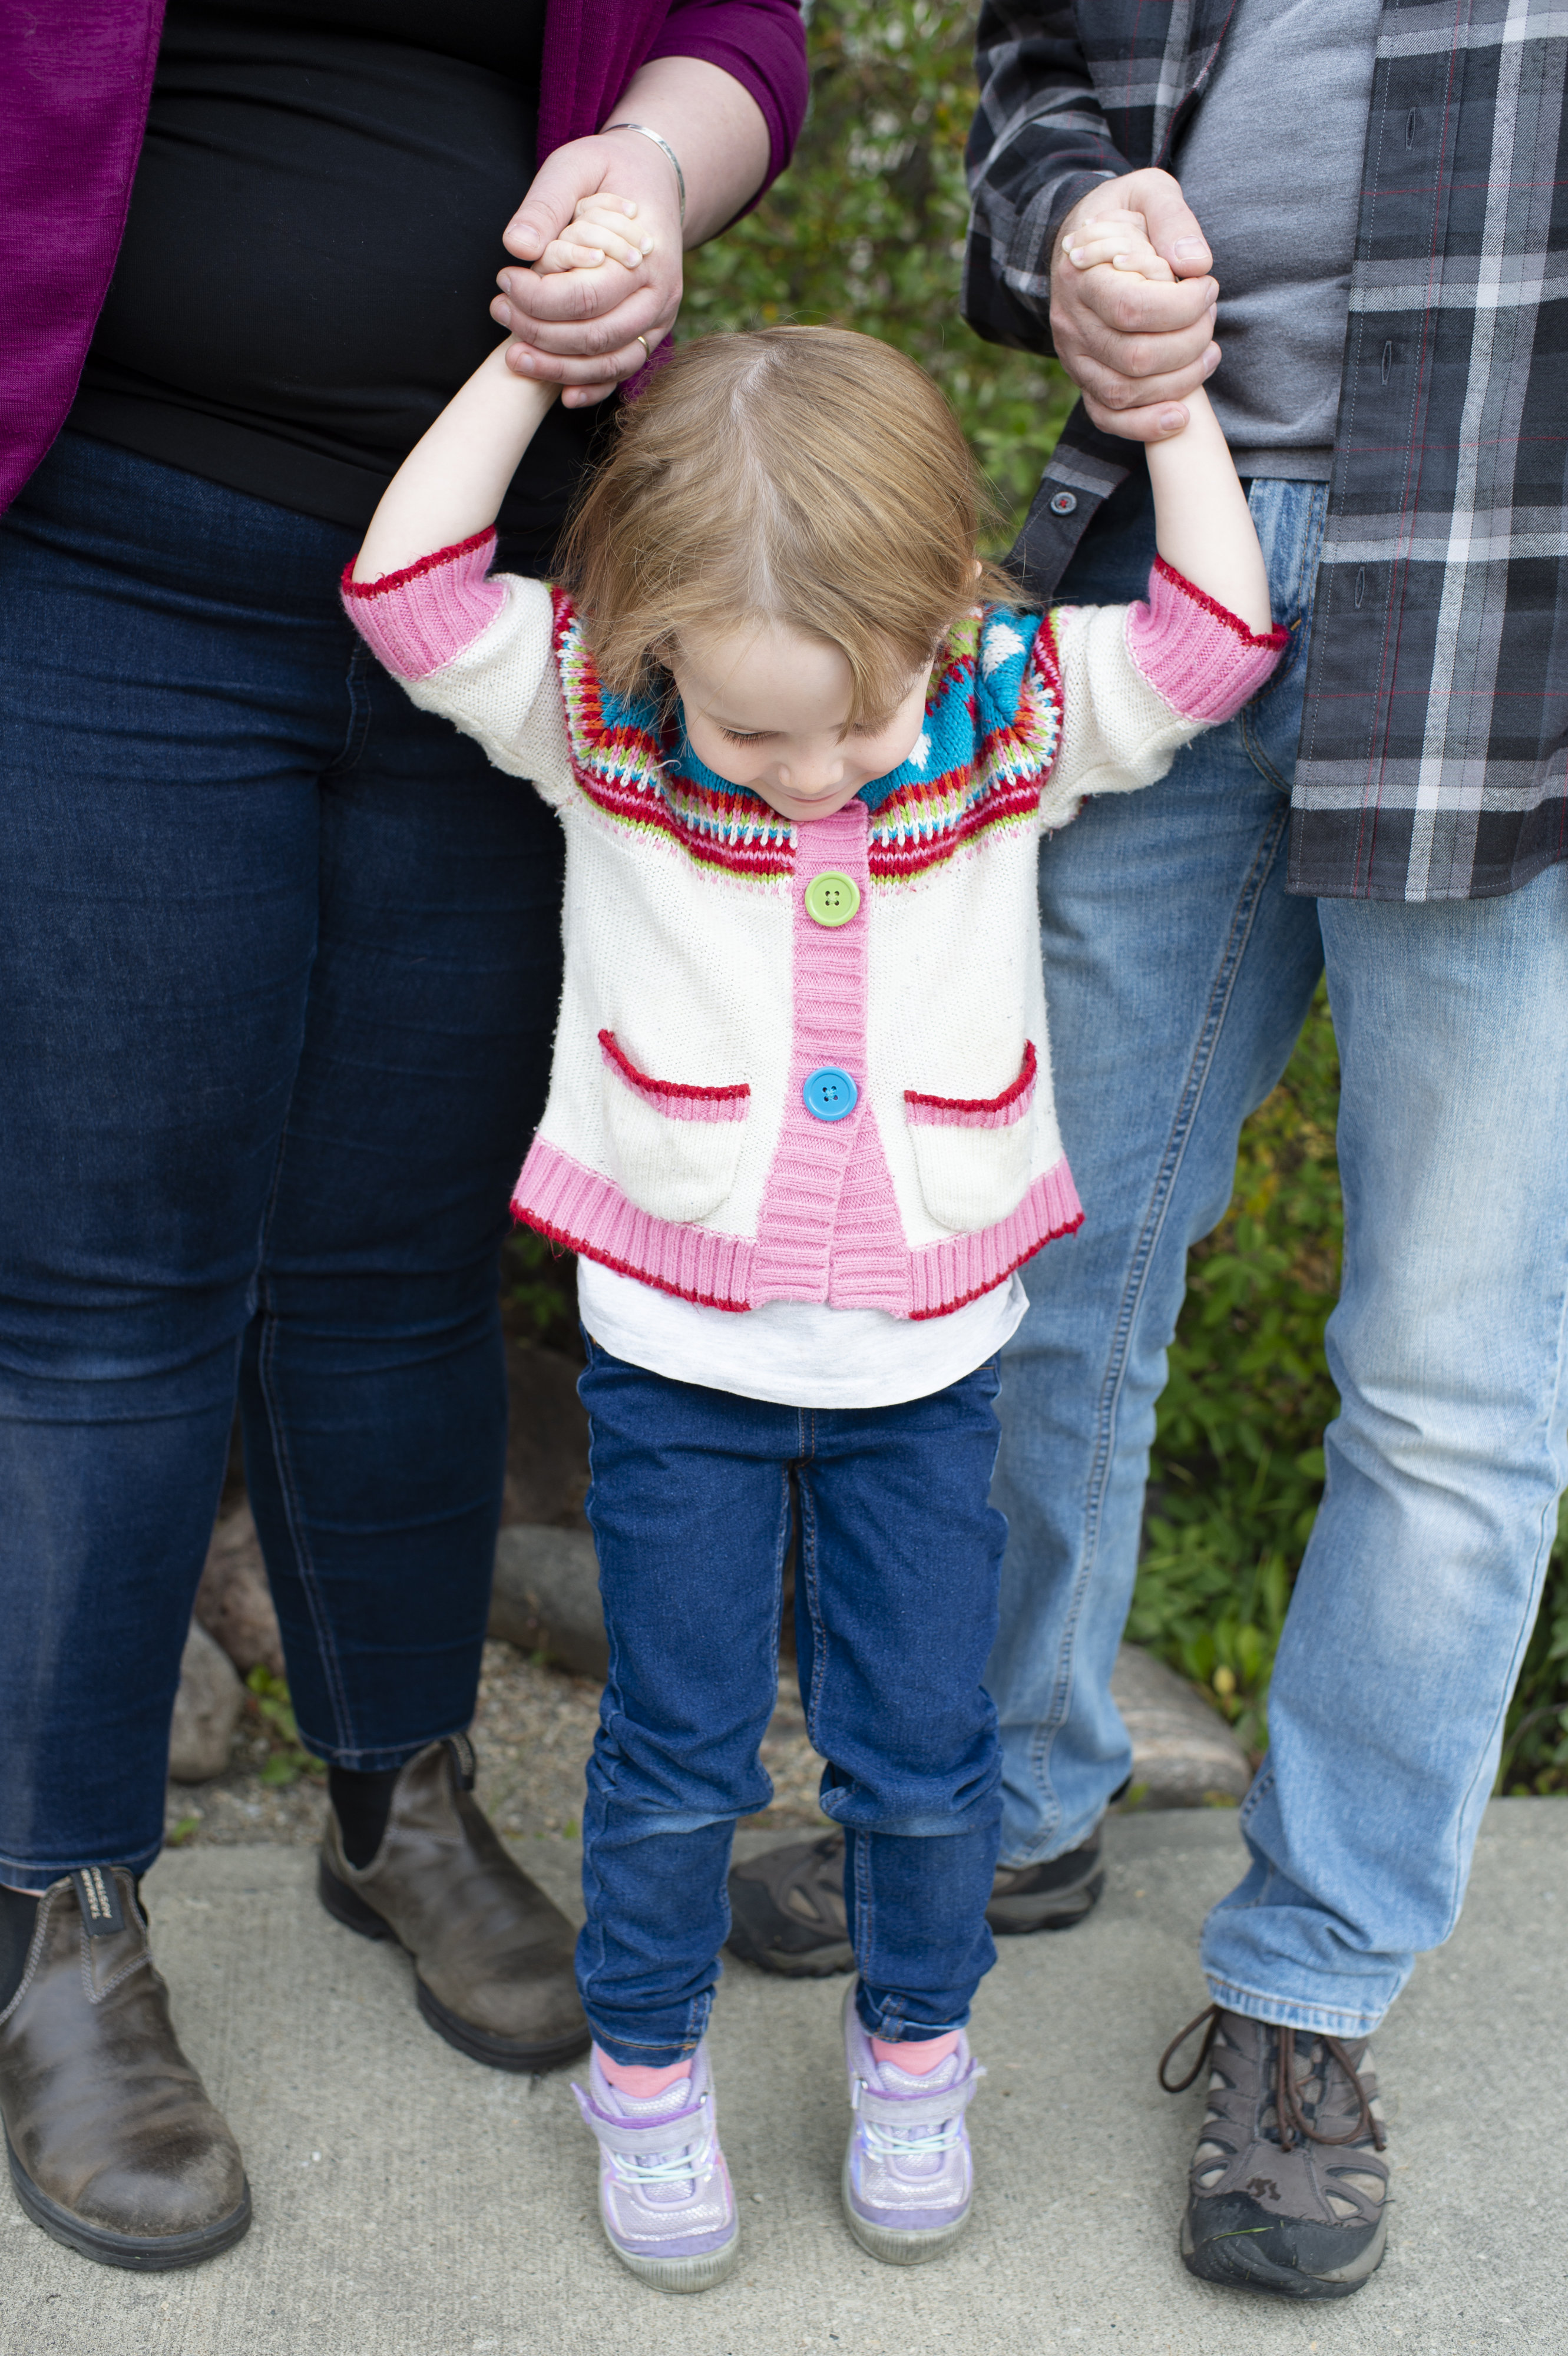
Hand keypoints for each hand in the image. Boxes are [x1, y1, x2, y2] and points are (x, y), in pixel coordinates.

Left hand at [491, 132, 684, 407]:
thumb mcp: (575, 166)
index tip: (504, 279)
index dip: (538, 298)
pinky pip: (622, 373)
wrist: (653, 181)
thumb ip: (546, 203)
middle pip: (596, 335)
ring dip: (558, 368)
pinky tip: (561, 395)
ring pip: (609, 363)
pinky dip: (592, 388)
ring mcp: (658, 321)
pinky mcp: (649, 335)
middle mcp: (659, 296)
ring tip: (514, 356)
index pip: (586, 295)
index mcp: (646, 256)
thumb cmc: (609, 172)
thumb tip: (515, 246)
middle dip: (540, 333)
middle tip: (498, 311)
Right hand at [1049, 167, 1219, 443]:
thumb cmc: (1123, 217)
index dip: (1183, 307)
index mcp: (1081, 276)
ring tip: (1208, 352)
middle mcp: (1071, 324)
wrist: (1083, 240)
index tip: (1207, 285)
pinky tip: (1181, 417)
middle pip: (1135, 358)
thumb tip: (1195, 264)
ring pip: (1126, 392)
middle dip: (1189, 341)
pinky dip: (1146, 426)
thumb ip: (1173, 218)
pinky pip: (1108, 418)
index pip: (1132, 310)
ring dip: (1180, 380)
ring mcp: (1074, 358)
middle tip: (1210, 313)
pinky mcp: (1085, 381)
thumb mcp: (1148, 191)